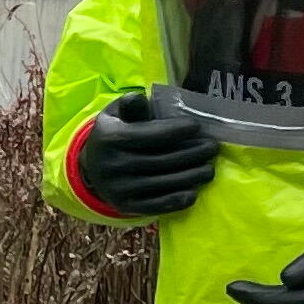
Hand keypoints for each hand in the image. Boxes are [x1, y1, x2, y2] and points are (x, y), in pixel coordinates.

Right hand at [76, 89, 218, 219]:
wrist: (91, 168)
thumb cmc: (114, 133)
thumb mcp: (115, 114)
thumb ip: (131, 104)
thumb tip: (142, 97)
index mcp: (111, 138)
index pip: (152, 134)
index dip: (178, 130)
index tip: (197, 127)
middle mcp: (113, 165)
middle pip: (163, 160)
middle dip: (193, 153)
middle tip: (212, 148)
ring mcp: (119, 189)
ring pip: (164, 183)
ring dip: (192, 176)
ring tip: (209, 168)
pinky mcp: (125, 206)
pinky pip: (157, 205)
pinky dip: (178, 199)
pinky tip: (194, 191)